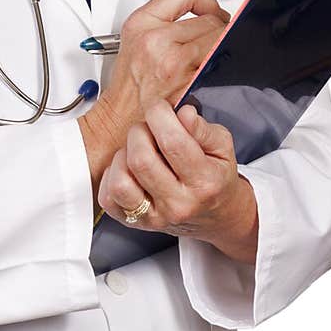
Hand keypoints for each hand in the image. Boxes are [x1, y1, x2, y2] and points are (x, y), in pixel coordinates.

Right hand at [78, 0, 230, 209]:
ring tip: (216, 53)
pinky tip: (214, 70)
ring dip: (222, 46)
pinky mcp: (190, 85)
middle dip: (218, 27)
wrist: (120, 119)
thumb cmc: (129, 84)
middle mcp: (158, 41)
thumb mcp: (133, 38)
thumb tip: (200, 10)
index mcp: (143, 24)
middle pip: (210, 19)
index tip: (208, 9)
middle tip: (217, 35)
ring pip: (220, 41)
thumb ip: (163, 19)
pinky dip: (221, 66)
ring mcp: (176, 64)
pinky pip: (219, 65)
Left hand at [97, 101, 258, 262]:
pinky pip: (107, 198)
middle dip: (140, 132)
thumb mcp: (223, 148)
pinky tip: (129, 169)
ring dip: (123, 156)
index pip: (172, 142)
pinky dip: (112, 176)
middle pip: (141, 159)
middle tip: (150, 130)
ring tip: (138, 151)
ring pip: (120, 182)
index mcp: (204, 183)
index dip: (159, 115)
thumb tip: (183, 113)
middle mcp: (178, 204)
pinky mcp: (135, 222)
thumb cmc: (215, 178)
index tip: (159, 108)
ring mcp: (154, 217)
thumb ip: (202, 129)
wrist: (215, 216)